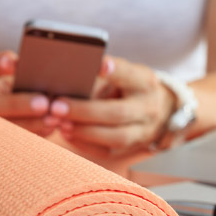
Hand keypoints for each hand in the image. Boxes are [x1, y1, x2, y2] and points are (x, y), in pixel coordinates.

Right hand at [0, 51, 55, 135]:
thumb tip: (36, 72)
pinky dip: (33, 134)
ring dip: (30, 124)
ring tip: (53, 119)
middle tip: (43, 103)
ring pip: (1, 127)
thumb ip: (10, 70)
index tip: (14, 62)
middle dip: (17, 104)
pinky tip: (50, 128)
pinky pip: (12, 140)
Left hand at [49, 56, 175, 156]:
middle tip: (57, 106)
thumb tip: (67, 81)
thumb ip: (101, 77)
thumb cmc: (130, 87)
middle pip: (118, 113)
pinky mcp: (133, 148)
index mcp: (145, 83)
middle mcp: (148, 108)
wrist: (158, 109)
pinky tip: (67, 134)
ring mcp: (144, 131)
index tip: (99, 64)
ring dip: (84, 132)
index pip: (130, 75)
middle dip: (85, 111)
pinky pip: (108, 151)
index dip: (116, 70)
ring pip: (116, 137)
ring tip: (61, 123)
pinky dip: (85, 144)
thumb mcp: (124, 74)